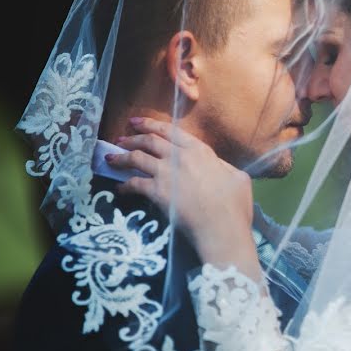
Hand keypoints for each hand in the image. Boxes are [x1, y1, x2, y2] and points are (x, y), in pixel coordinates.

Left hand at [107, 117, 258, 275]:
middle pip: (149, 141)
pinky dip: (124, 185)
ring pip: (136, 158)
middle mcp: (180, 157)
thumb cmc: (235, 207)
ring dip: (121, 157)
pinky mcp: (156, 191)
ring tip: (111, 159)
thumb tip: (218, 166)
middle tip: (120, 139)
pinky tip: (120, 188)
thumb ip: (224, 167)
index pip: (170, 131)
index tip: (137, 122)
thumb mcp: (239, 178)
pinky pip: (134, 184)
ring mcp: (166, 173)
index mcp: (200, 151)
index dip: (150, 124)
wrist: (222, 228)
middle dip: (132, 138)